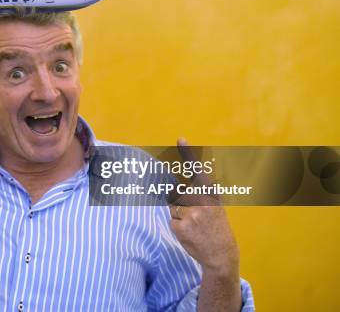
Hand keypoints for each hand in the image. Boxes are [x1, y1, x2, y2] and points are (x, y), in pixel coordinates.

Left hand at [168, 139, 238, 275]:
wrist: (221, 254)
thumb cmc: (216, 226)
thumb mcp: (215, 206)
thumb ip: (202, 192)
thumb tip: (182, 182)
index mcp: (211, 194)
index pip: (197, 170)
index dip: (188, 154)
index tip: (180, 139)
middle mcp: (202, 201)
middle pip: (177, 193)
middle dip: (181, 203)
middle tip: (196, 216)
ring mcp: (191, 214)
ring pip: (173, 207)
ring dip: (179, 215)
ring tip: (194, 225)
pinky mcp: (181, 227)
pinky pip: (172, 220)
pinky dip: (178, 226)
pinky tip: (190, 233)